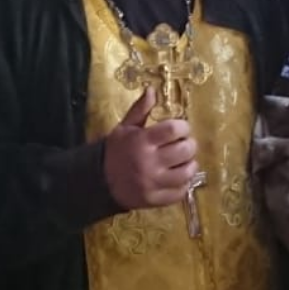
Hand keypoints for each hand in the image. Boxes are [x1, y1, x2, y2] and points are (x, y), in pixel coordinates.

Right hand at [103, 87, 199, 208]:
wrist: (98, 181)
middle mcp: (149, 162)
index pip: (174, 130)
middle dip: (189, 144)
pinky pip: (180, 192)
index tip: (181, 129)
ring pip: (187, 172)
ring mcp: (152, 183)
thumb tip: (152, 89)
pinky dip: (184, 184)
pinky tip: (178, 177)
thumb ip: (140, 109)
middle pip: (185, 150)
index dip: (183, 127)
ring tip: (184, 161)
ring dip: (190, 164)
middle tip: (184, 144)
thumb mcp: (124, 128)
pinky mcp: (154, 200)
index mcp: (142, 141)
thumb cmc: (115, 151)